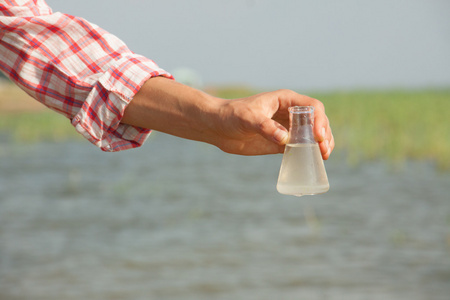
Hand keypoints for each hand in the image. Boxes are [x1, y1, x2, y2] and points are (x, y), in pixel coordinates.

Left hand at [212, 89, 333, 157]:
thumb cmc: (231, 115)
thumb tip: (285, 139)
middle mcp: (290, 113)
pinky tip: (314, 161)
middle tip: (323, 150)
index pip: (312, 106)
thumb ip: (265, 126)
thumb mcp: (247, 118)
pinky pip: (300, 147)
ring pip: (312, 135)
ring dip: (321, 144)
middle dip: (324, 134)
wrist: (217, 126)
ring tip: (323, 156)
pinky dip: (309, 153)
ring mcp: (287, 128)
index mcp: (285, 100)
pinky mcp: (281, 143)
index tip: (317, 136)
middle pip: (317, 121)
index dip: (319, 120)